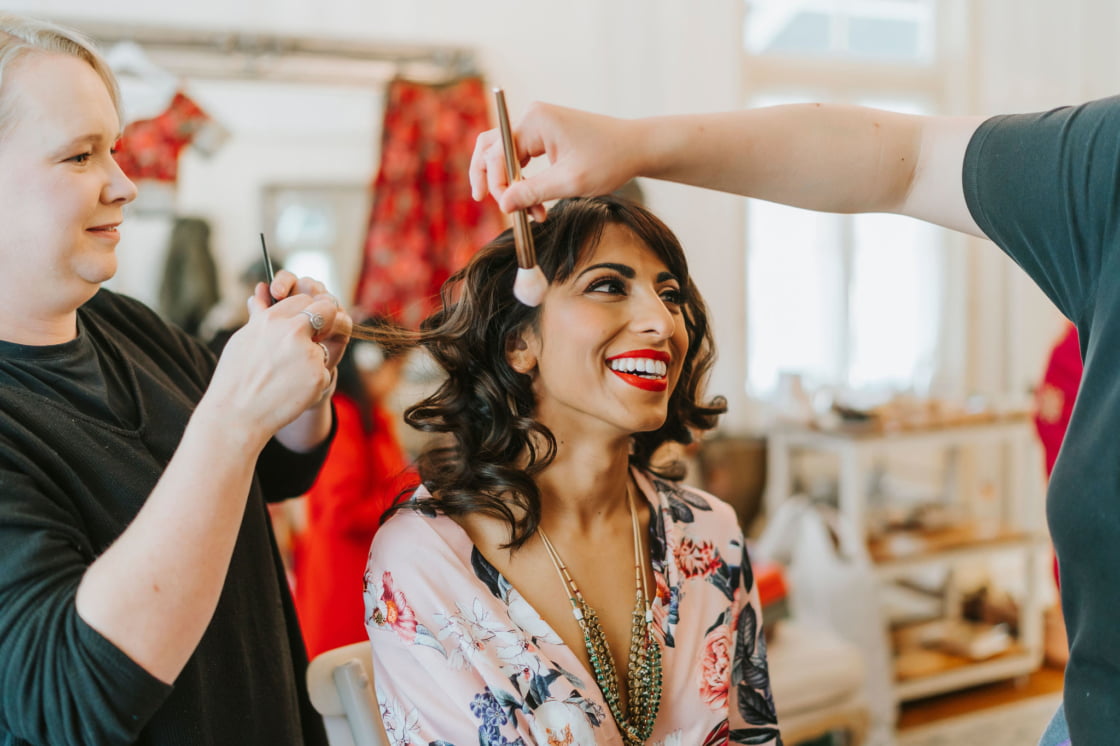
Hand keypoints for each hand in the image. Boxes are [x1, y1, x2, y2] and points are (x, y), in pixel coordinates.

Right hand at [203, 271, 351, 440]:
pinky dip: (312, 381)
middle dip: (327, 321)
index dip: (309, 309)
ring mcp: (309, 354)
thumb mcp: (244, 339)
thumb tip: (262, 292)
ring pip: (325, 345)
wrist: (236, 416)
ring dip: (314, 357)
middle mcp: (292, 332)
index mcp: (272, 319)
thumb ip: (261, 316)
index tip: (310, 320)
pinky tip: (292, 391)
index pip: (304, 299)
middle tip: (319, 336)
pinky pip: (323, 371)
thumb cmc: (235, 378)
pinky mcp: (319, 376)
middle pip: (327, 310)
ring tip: (288, 375)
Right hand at [469, 102, 641, 219]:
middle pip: (491, 147)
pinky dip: (523, 180)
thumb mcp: (570, 182)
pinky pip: (521, 157)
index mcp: (535, 121)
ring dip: (510, 184)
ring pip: (504, 155)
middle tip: (488, 203)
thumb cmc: (609, 159)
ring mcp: (537, 124)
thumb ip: (533, 192)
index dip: (497, 184)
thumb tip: (503, 204)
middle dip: (491, 178)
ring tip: (527, 212)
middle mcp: (531, 117)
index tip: (508, 210)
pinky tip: (535, 203)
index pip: (498, 153)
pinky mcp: (545, 134)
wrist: (636, 147)